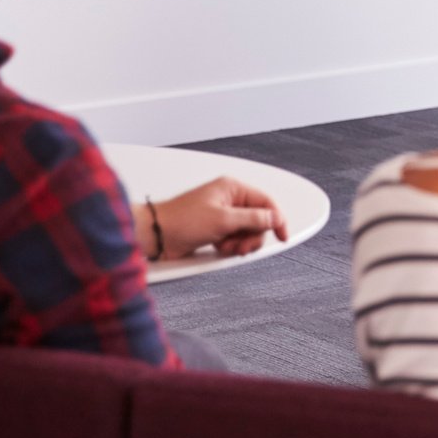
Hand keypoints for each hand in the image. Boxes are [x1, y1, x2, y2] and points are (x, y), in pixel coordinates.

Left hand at [153, 177, 288, 259]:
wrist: (155, 236)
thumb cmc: (182, 221)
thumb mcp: (223, 220)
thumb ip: (253, 219)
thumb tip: (275, 218)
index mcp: (232, 189)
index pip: (266, 202)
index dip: (277, 220)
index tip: (283, 236)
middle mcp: (229, 200)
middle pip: (258, 220)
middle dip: (253, 236)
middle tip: (242, 247)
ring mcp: (222, 215)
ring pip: (246, 232)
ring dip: (240, 243)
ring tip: (226, 248)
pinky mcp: (214, 230)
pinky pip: (234, 239)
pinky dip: (230, 247)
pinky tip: (219, 248)